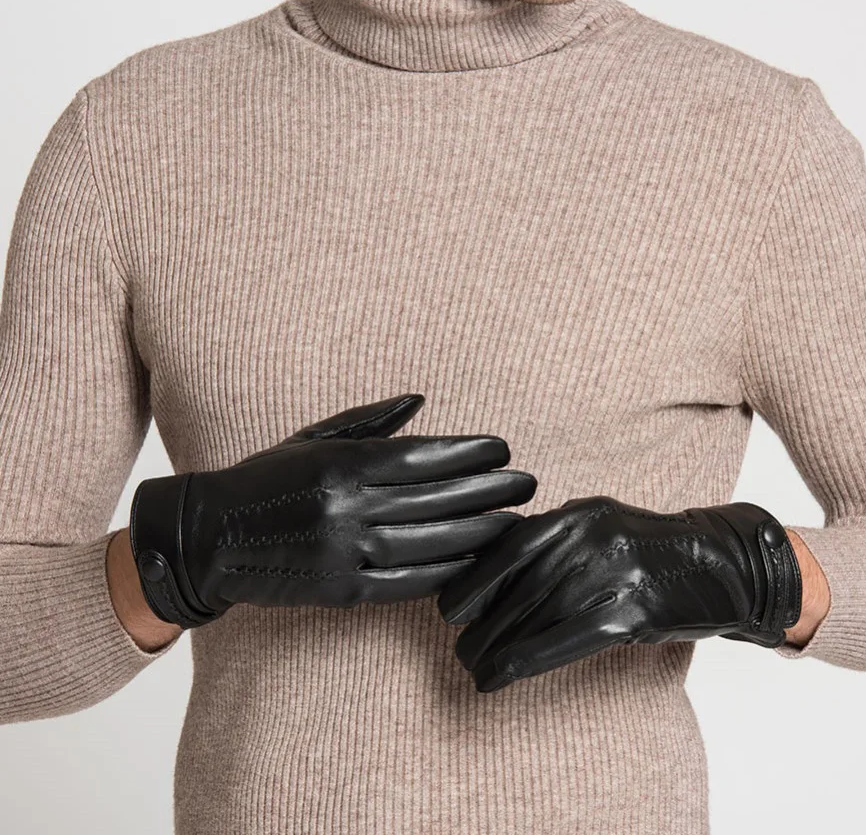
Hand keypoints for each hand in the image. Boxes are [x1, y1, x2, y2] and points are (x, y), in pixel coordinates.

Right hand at [129, 392, 535, 628]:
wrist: (212, 537)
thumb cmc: (267, 477)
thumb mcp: (312, 437)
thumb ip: (371, 420)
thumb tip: (423, 400)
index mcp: (342, 463)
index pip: (424, 457)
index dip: (470, 453)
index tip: (504, 449)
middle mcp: (348, 506)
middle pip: (437, 498)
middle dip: (489, 489)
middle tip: (528, 483)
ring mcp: (346, 551)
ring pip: (430, 541)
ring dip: (480, 531)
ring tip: (516, 521)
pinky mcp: (343, 590)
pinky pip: (407, 581)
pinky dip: (448, 571)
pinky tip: (478, 560)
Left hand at [437, 495, 801, 691]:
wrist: (720, 566)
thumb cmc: (648, 552)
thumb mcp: (601, 529)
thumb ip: (555, 544)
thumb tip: (491, 578)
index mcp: (581, 513)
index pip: (512, 545)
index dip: (475, 579)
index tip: (449, 608)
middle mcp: (594, 537)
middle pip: (522, 586)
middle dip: (483, 622)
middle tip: (460, 649)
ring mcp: (615, 573)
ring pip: (538, 615)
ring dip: (498, 647)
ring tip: (474, 669)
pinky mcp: (633, 612)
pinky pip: (565, 640)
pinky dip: (525, 661)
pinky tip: (500, 678)